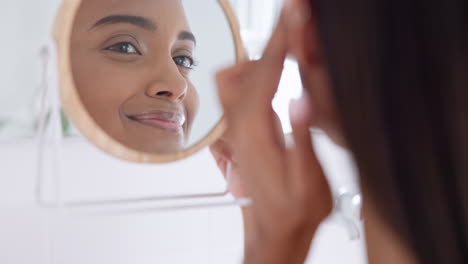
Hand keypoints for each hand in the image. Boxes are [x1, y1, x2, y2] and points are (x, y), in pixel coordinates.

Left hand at [215, 8, 332, 263]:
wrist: (276, 230)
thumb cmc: (295, 210)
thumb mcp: (308, 180)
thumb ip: (301, 138)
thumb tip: (300, 101)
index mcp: (255, 133)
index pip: (264, 75)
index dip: (280, 43)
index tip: (293, 17)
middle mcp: (239, 127)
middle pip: (244, 69)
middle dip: (270, 42)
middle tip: (294, 24)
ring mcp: (237, 128)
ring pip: (234, 78)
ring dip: (260, 59)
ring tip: (289, 50)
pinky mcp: (242, 131)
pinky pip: (240, 92)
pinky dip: (257, 73)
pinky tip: (278, 76)